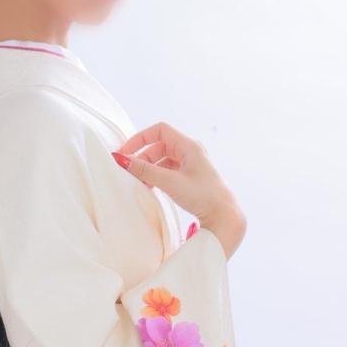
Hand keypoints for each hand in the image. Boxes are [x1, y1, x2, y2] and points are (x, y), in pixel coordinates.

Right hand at [112, 122, 245, 259]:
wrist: (224, 216)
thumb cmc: (203, 196)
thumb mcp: (169, 181)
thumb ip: (144, 170)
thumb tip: (121, 160)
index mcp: (189, 145)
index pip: (159, 130)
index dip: (140, 138)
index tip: (126, 152)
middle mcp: (191, 151)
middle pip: (159, 146)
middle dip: (142, 157)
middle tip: (130, 172)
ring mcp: (191, 164)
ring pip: (163, 159)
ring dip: (149, 168)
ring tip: (139, 182)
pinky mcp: (191, 177)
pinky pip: (169, 170)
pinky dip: (157, 176)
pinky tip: (150, 187)